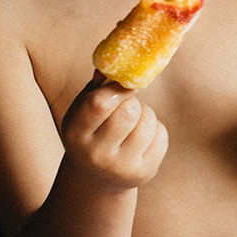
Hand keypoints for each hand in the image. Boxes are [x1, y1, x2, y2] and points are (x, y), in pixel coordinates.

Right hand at [59, 73, 166, 190]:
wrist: (98, 177)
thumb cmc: (92, 130)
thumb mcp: (84, 109)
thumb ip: (97, 86)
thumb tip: (114, 59)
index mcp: (75, 133)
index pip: (100, 104)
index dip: (117, 88)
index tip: (124, 84)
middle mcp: (95, 154)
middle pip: (129, 112)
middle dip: (132, 102)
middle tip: (127, 105)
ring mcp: (120, 167)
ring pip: (148, 122)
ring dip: (146, 114)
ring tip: (133, 121)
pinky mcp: (144, 172)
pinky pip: (161, 136)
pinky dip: (156, 129)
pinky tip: (142, 136)